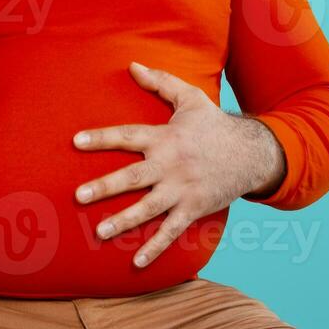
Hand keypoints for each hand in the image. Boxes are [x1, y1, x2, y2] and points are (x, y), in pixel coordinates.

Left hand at [73, 61, 286, 267]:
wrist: (252, 153)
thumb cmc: (214, 125)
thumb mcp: (191, 98)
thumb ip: (161, 83)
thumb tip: (132, 65)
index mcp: (165, 138)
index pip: (127, 136)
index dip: (101, 138)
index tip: (75, 141)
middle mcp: (171, 165)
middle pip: (133, 177)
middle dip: (105, 186)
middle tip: (78, 196)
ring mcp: (183, 189)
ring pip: (149, 208)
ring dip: (124, 220)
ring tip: (99, 231)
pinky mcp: (194, 208)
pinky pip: (172, 231)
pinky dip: (156, 247)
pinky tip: (136, 262)